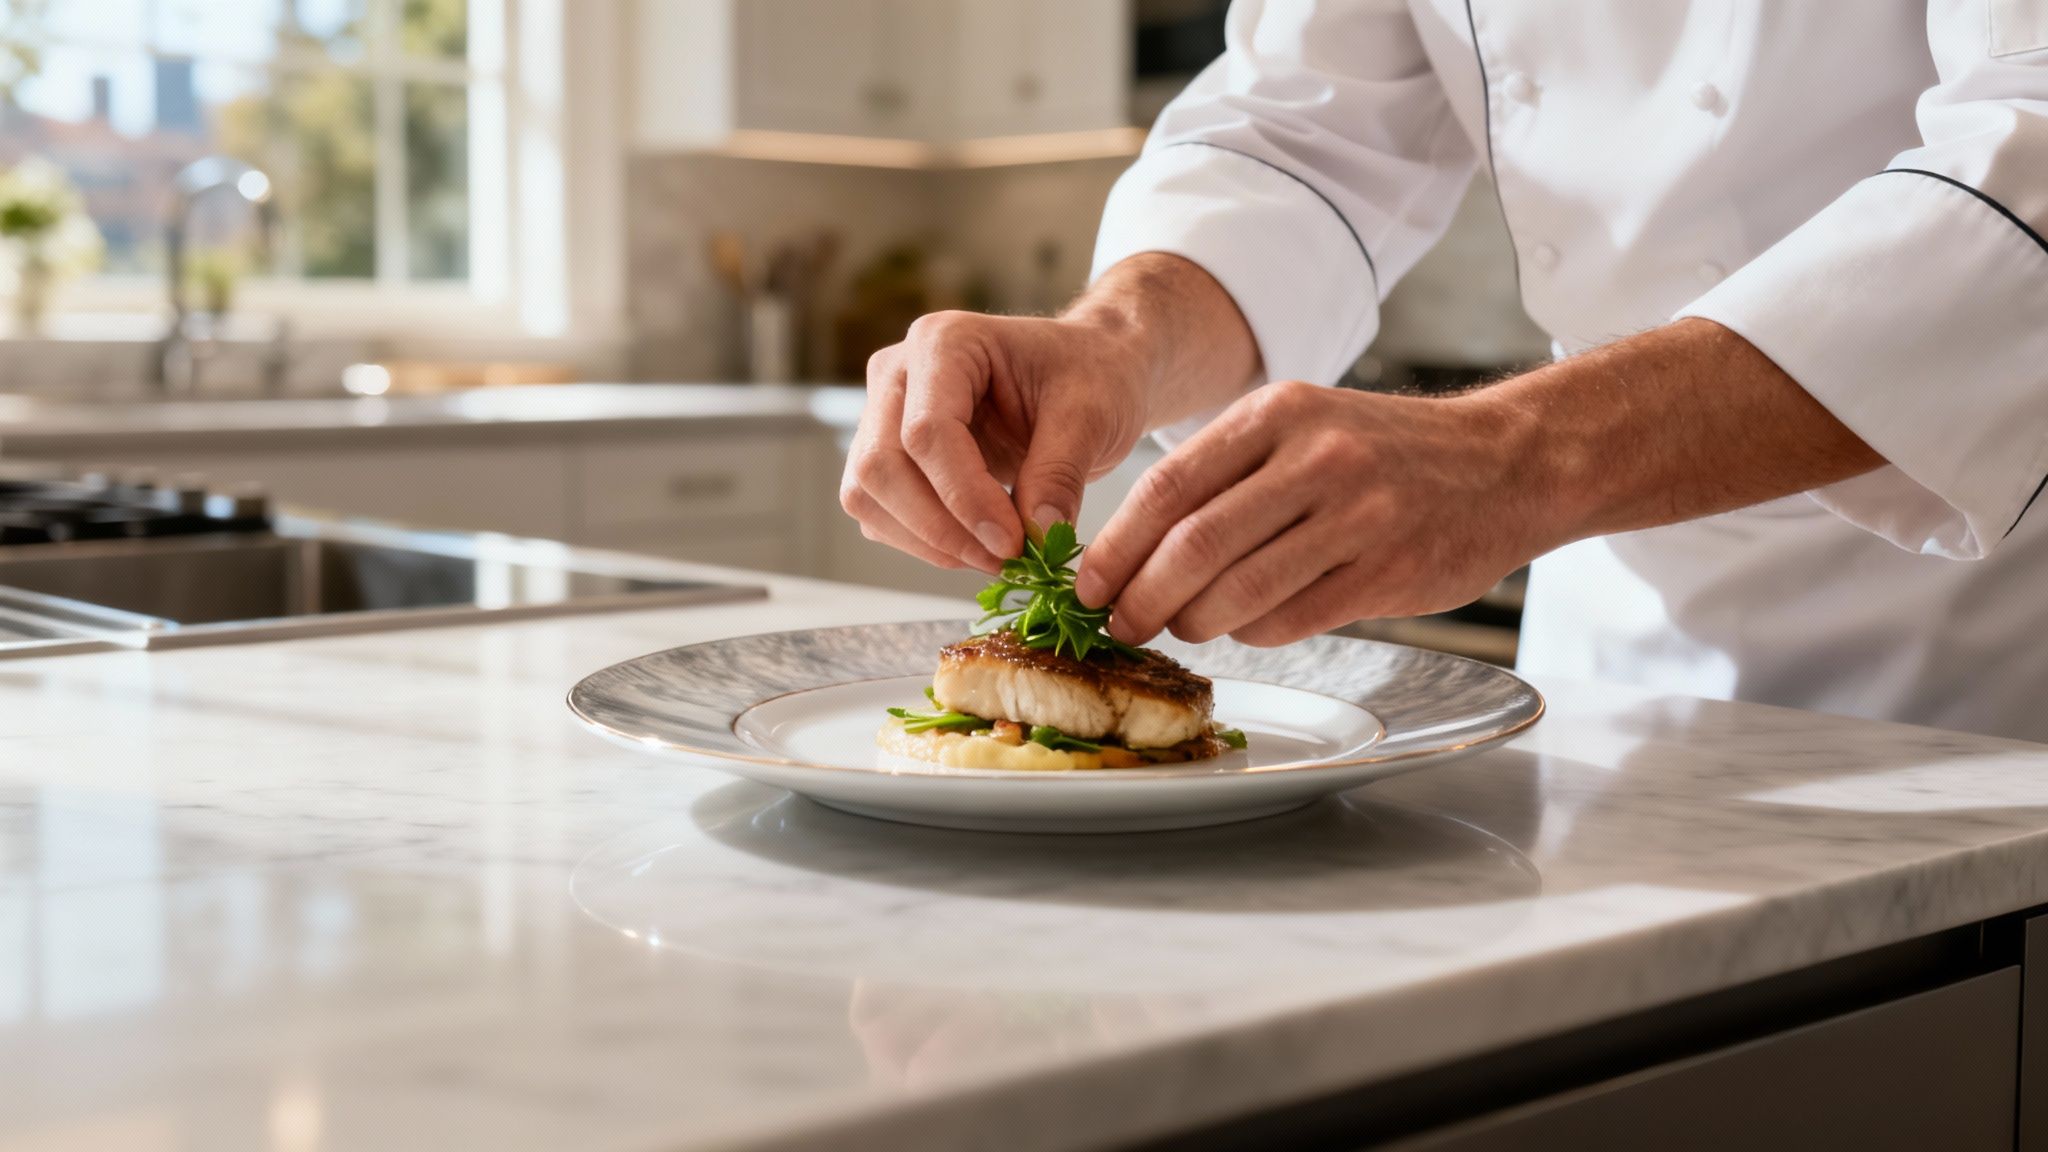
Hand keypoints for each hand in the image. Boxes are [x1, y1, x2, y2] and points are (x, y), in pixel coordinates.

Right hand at [840, 310, 1152, 571]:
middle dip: (940, 527)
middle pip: (881, 465)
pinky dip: (923, 543)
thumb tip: (1035, 535)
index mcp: (944, 342)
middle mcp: (898, 373)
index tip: (1012, 543)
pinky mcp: (889, 456)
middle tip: (1004, 559)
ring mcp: (883, 414)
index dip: (964, 497)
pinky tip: (976, 546)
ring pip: (868, 495)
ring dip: (927, 542)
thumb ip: (1060, 473)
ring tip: (996, 557)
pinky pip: (879, 512)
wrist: (1086, 370)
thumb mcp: (1091, 413)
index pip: (927, 431)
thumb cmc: (1089, 375)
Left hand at [1075, 380, 1555, 646]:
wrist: (1506, 462)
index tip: (1084, 584)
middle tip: (1119, 623)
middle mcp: (1314, 459)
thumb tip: (1138, 546)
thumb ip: (1229, 472)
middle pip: (1193, 546)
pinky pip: (1291, 618)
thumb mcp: (1305, 424)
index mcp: (1277, 413)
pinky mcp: (1386, 572)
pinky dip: (1253, 632)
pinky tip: (1246, 626)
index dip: (1115, 546)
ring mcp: (1355, 516)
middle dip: (1140, 597)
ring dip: (1192, 623)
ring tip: (1178, 628)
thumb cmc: (1385, 451)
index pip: (1168, 487)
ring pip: (1239, 591)